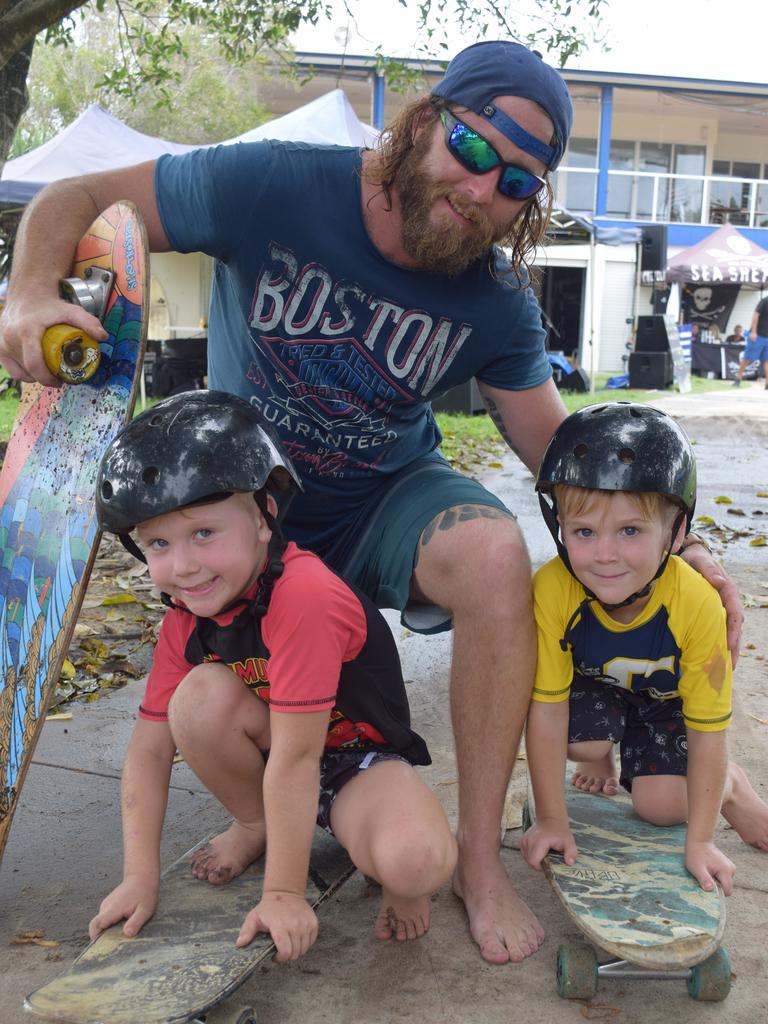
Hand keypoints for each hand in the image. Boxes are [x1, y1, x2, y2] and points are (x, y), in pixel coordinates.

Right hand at [0, 290, 106, 387]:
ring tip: (48, 371)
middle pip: (28, 370)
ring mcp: (2, 343)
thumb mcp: (71, 311)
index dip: (47, 378)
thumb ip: (88, 322)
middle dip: (45, 378)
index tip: (60, 381)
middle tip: (59, 377)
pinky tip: (35, 369)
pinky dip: (24, 372)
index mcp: (26, 331)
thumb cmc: (49, 305)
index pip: (34, 364)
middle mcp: (10, 338)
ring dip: (35, 376)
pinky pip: (11, 369)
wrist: (27, 295)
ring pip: (19, 372)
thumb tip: (103, 336)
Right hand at [88, 875, 158, 939]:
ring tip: (123, 932)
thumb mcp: (145, 910)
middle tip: (117, 944)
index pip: (96, 925)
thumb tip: (127, 934)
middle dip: (104, 937)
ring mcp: (106, 906)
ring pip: (103, 923)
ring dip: (110, 930)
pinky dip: (113, 925)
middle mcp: (106, 907)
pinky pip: (107, 919)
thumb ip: (136, 922)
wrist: (142, 876)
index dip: (95, 937)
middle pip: (98, 927)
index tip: (101, 947)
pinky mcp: (109, 906)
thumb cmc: (145, 893)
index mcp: (112, 909)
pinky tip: (125, 924)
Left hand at [236, 891, 317, 961]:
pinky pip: (312, 941)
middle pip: (295, 953)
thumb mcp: (254, 918)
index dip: (280, 958)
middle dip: (288, 955)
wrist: (285, 892)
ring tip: (289, 943)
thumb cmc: (268, 908)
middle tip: (281, 949)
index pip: (286, 952)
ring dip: (297, 950)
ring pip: (304, 948)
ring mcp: (306, 924)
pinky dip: (305, 943)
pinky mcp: (313, 922)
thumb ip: (247, 931)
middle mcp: (295, 925)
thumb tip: (240, 944)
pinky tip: (297, 939)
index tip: (275, 955)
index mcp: (280, 926)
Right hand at [520, 819, 577, 870]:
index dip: (540, 868)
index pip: (533, 861)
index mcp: (539, 842)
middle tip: (547, 860)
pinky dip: (530, 855)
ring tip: (543, 854)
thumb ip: (571, 853)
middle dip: (538, 864)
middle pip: (529, 861)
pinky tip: (538, 852)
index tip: (548, 865)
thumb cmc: (560, 831)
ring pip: (526, 858)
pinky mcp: (522, 840)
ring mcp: (524, 840)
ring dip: (534, 860)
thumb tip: (569, 863)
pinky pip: (524, 853)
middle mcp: (529, 841)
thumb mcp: (569, 842)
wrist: (550, 818)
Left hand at [680, 544, 742, 666]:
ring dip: (726, 649)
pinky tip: (710, 656)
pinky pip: (715, 629)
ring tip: (724, 669)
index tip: (730, 646)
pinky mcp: (711, 612)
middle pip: (734, 627)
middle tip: (730, 667)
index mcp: (728, 591)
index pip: (734, 614)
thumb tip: (720, 581)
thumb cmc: (695, 559)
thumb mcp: (700, 560)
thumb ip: (709, 569)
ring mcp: (720, 608)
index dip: (733, 631)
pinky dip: (715, 642)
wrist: (689, 556)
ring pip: (727, 631)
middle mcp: (727, 601)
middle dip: (733, 647)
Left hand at [684, 840, 734, 896]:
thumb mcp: (697, 868)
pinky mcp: (727, 866)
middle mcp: (731, 870)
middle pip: (726, 887)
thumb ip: (704, 879)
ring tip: (705, 872)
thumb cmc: (696, 855)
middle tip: (704, 877)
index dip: (717, 893)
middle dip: (716, 886)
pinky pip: (723, 877)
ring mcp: (730, 867)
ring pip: (724, 882)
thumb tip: (710, 889)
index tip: (707, 886)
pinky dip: (715, 876)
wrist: (698, 841)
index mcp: (726, 871)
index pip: (727, 891)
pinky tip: (708, 869)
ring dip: (715, 881)